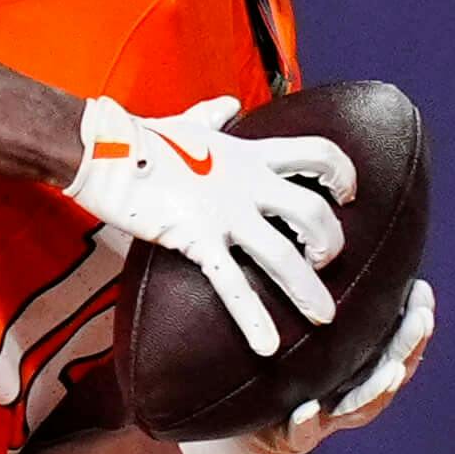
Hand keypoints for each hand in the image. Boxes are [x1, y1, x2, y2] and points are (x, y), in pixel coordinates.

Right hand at [67, 95, 347, 358]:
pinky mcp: (197, 240)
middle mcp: (248, 185)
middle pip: (313, 212)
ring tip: (322, 316)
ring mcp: (225, 214)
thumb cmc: (146, 139)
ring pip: (284, 255)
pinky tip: (268, 347)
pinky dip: (253, 318)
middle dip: (330, 243)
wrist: (108, 153)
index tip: (346, 195)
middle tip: (325, 262)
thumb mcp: (190, 122)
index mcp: (251, 156)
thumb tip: (230, 106)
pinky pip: (231, 284)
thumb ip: (216, 115)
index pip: (317, 154)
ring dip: (308, 288)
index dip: (342, 174)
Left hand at [182, 281, 434, 453]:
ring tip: (391, 372)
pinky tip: (309, 410)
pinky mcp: (286, 439)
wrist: (227, 425)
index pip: (393, 340)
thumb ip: (304, 295)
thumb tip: (313, 228)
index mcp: (349, 365)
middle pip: (389, 372)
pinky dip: (306, 423)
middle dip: (409, 347)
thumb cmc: (259, 365)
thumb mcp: (285, 326)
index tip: (423, 288)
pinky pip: (299, 434)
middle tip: (422, 320)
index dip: (413, 319)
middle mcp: (343, 393)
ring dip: (377, 390)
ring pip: (359, 409)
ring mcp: (320, 420)